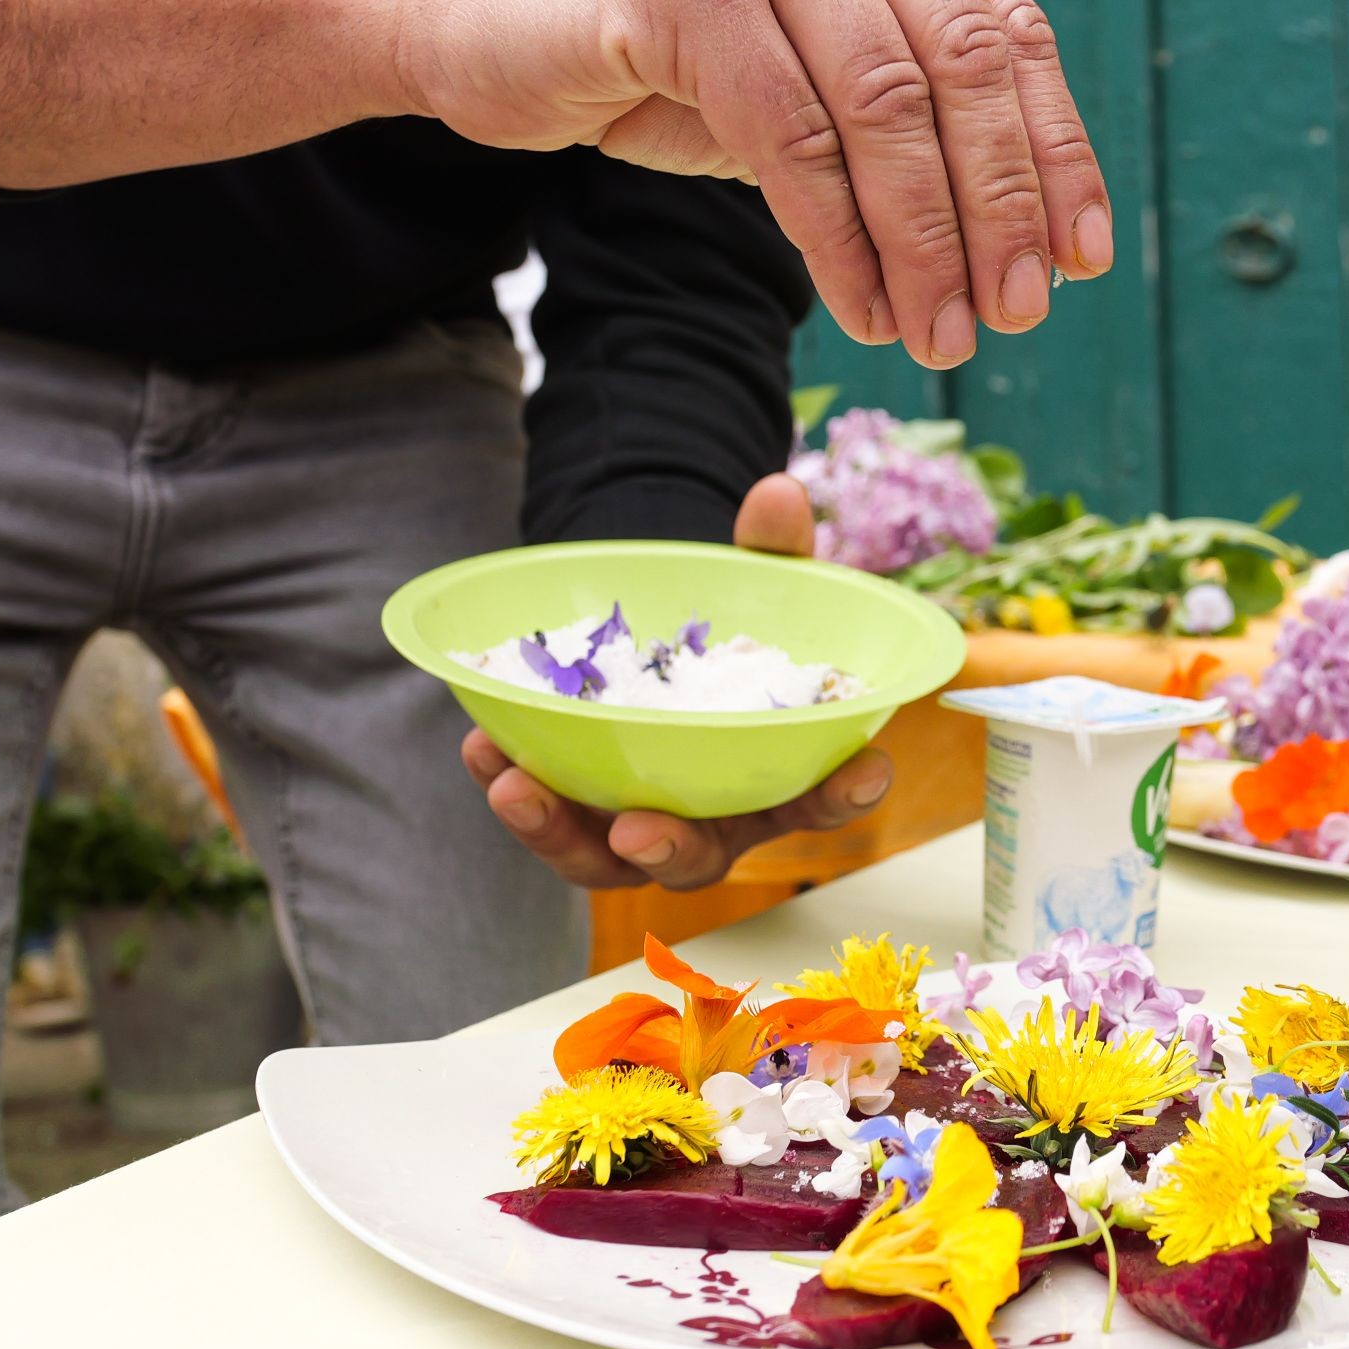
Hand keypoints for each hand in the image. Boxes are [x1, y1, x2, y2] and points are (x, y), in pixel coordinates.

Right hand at [388, 0, 1112, 369]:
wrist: (458, 15)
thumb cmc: (638, 47)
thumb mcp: (795, 62)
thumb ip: (895, 102)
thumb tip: (1021, 225)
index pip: (1002, 25)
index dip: (1053, 146)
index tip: (1082, 251)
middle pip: (960, 64)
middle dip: (1000, 206)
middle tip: (1019, 310)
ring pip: (883, 107)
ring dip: (925, 240)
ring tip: (941, 335)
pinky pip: (792, 137)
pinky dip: (839, 238)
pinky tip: (865, 302)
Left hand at [460, 474, 896, 890]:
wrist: (653, 646)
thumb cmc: (724, 635)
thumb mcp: (751, 586)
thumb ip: (769, 552)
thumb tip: (778, 492)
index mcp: (779, 774)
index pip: (825, 795)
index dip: (848, 791)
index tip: (866, 772)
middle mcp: (713, 819)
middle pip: (701, 856)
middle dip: (670, 848)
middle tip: (635, 828)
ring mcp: (641, 826)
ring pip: (605, 857)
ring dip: (558, 832)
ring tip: (514, 787)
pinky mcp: (579, 820)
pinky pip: (548, 820)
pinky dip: (516, 788)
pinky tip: (483, 747)